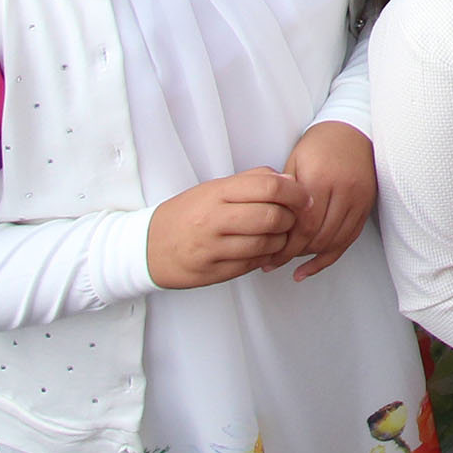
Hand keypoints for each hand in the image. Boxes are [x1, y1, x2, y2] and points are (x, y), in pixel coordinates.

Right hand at [146, 167, 306, 288]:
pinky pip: (253, 264)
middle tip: (293, 219)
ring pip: (266, 244)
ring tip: (279, 235)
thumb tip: (288, 180)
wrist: (148, 247)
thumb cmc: (187, 214)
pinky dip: (267, 257)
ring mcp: (212, 248)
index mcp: (217, 193)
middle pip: (272, 216)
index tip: (305, 197)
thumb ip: (252, 181)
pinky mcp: (212, 272)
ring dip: (282, 240)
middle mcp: (213, 220)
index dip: (295, 192)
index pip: (270, 186)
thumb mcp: (214, 188)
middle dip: (292, 219)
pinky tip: (264, 250)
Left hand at [278, 121, 377, 278]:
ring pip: (335, 241)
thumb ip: (285, 195)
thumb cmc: (318, 145)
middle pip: (320, 237)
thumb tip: (270, 229)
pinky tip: (311, 267)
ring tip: (291, 263)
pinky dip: (330, 256)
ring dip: (312, 256)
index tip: (270, 257)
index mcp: (321, 179)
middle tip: (275, 262)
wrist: (351, 130)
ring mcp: (359, 198)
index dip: (287, 246)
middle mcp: (344, 190)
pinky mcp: (367, 205)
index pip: (305, 225)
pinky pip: (350, 238)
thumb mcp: (294, 163)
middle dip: (296, 254)